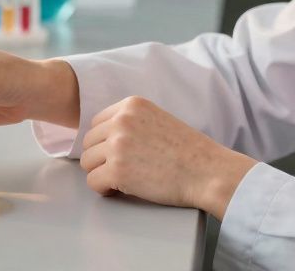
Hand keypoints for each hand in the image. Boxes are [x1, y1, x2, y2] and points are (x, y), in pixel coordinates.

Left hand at [79, 96, 256, 219]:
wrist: (208, 172)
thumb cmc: (189, 152)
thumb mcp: (157, 120)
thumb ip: (132, 122)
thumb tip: (104, 136)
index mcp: (132, 105)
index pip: (96, 122)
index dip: (105, 142)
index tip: (120, 153)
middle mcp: (121, 120)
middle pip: (88, 143)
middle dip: (101, 158)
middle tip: (122, 169)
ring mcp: (118, 145)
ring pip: (87, 162)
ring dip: (101, 173)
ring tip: (123, 179)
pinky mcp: (117, 171)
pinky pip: (93, 182)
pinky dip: (104, 189)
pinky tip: (121, 189)